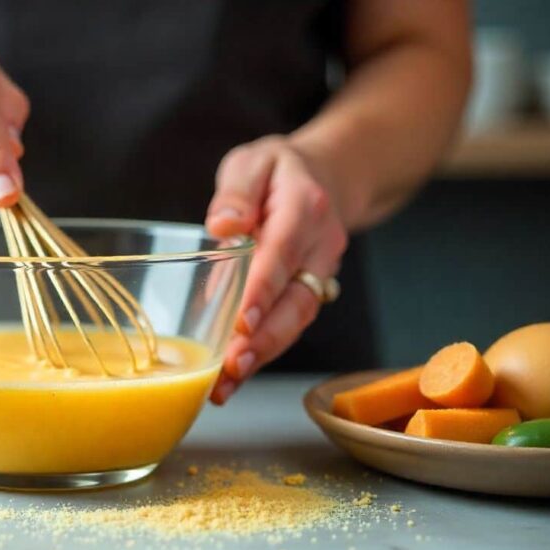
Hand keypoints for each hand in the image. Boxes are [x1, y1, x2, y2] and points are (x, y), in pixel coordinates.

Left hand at [204, 136, 348, 404]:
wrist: (326, 176)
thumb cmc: (277, 171)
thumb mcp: (253, 163)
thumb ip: (237, 191)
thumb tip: (223, 226)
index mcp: (304, 207)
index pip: (282, 253)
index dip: (263, 290)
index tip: (243, 321)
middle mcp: (320, 246)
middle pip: (297, 300)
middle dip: (265, 339)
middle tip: (233, 368)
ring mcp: (320, 272)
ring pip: (296, 321)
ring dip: (262, 355)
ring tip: (225, 386)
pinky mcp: (309, 292)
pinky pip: (289, 326)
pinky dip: (262, 353)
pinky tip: (233, 377)